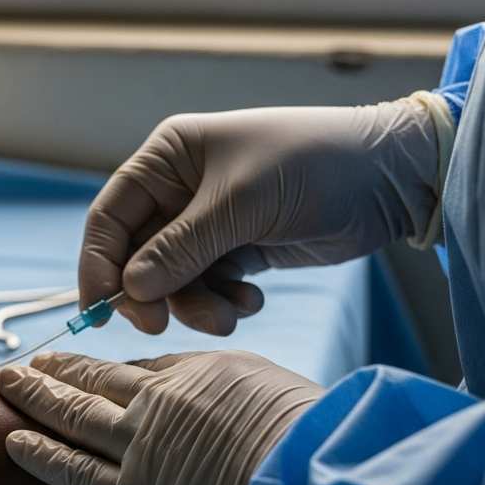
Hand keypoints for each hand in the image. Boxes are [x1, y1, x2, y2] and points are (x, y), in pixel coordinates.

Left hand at [0, 350, 322, 484]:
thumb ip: (244, 395)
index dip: (113, 370)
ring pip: (74, 415)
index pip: (146, 369)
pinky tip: (14, 439)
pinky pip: (72, 469)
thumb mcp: (281, 394)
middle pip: (98, 381)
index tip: (94, 369)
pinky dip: (39, 452)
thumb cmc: (315, 442)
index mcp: (203, 373)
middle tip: (32, 362)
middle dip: (61, 370)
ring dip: (37, 398)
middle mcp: (162, 402)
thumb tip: (237, 407)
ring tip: (9, 385)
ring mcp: (141, 447)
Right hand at [80, 98, 440, 335]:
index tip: (100, 314)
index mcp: (169, 158)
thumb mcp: (240, 204)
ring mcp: (211, 224)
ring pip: (175, 281)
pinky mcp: (240, 251)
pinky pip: (211, 288)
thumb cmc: (311, 166)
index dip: (98, 266)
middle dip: (152, 294)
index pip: (111, 217)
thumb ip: (181, 248)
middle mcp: (181, 191)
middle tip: (162, 325)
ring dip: (195, 306)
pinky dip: (225, 303)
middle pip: (138, 256)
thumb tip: (129, 289)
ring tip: (230, 317)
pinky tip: (252, 300)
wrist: (386, 179)